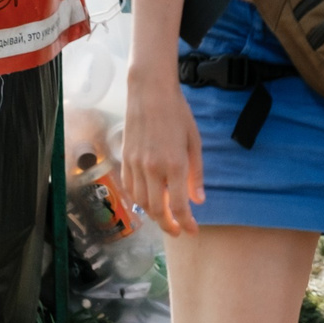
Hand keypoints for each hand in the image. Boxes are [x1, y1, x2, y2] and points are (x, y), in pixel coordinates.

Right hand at [121, 58, 206, 236]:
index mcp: (174, 164)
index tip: (192, 231)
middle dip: (169, 225)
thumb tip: (198, 200)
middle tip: (178, 230)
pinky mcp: (125, 160)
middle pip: (158, 210)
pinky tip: (148, 200)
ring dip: (154, 215)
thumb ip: (196, 173)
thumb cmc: (177, 112)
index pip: (179, 206)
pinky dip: (139, 200)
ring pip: (142, 203)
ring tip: (165, 217)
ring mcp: (136, 165)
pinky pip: (130, 189)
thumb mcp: (194, 141)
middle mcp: (153, 168)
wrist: (149, 91)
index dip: (186, 223)